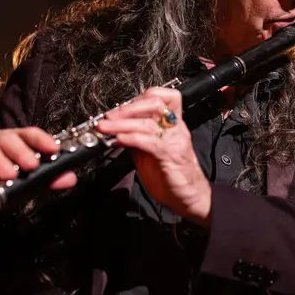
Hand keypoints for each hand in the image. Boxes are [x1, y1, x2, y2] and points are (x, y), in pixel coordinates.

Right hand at [0, 127, 76, 199]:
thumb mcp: (25, 182)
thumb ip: (47, 179)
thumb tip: (71, 178)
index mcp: (13, 139)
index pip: (29, 134)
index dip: (42, 140)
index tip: (54, 149)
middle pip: (9, 139)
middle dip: (21, 151)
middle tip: (31, 165)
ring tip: (9, 175)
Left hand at [96, 87, 211, 226]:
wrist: (190, 197)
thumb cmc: (171, 176)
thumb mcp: (150, 153)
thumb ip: (137, 140)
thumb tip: (116, 130)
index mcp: (172, 124)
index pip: (161, 97)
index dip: (139, 98)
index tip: (120, 108)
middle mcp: (175, 128)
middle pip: (155, 102)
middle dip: (128, 107)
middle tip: (109, 116)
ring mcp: (174, 140)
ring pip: (148, 122)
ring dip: (122, 123)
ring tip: (105, 127)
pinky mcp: (171, 156)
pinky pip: (149, 141)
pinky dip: (131, 138)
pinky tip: (118, 140)